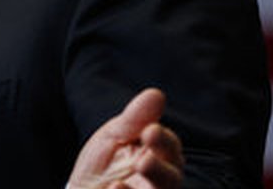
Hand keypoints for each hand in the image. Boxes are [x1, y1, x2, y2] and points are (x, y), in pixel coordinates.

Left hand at [69, 88, 183, 188]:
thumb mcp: (113, 138)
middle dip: (159, 171)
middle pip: (171, 179)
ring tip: (119, 184)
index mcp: (158, 158)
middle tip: (143, 161)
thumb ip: (135, 119)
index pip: (170, 148)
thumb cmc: (102, 166)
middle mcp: (160, 184)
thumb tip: (156, 93)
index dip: (164, 141)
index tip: (149, 131)